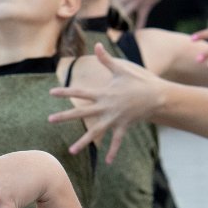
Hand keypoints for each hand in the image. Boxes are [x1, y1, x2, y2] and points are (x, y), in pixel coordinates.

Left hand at [49, 43, 164, 163]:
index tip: (51, 93)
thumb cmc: (139, 81)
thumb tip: (97, 45)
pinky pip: (117, 141)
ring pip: (95, 132)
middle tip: (50, 120)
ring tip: (71, 151)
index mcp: (103, 93)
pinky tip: (107, 162)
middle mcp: (105, 107)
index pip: (80, 92)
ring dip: (83, 142)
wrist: (157, 96)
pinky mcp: (123, 126)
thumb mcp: (122, 69)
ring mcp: (114, 118)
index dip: (65, 92)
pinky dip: (112, 151)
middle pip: (81, 113)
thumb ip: (106, 60)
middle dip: (65, 117)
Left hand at [115, 0, 168, 27]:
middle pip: (117, 3)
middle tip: (108, 14)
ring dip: (121, 18)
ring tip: (116, 24)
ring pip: (126, 12)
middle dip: (112, 8)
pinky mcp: (146, 7)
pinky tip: (135, 32)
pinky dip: (139, 25)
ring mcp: (137, 2)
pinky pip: (142, 18)